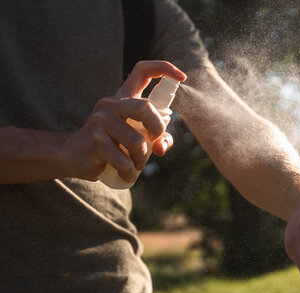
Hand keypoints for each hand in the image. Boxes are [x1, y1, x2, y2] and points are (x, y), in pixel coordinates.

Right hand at [63, 61, 185, 180]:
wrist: (74, 155)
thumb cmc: (111, 144)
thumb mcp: (135, 136)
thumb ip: (157, 138)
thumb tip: (162, 146)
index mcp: (123, 97)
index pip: (143, 71)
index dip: (164, 68)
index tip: (182, 77)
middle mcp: (112, 104)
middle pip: (146, 108)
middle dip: (158, 129)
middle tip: (155, 142)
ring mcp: (101, 120)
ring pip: (137, 141)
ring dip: (142, 160)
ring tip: (136, 165)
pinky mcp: (95, 140)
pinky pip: (123, 160)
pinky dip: (130, 172)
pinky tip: (126, 174)